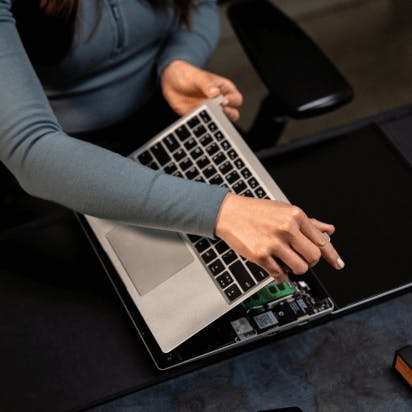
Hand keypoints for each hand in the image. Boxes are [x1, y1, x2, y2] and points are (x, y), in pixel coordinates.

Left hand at [161, 60, 242, 120]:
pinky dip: (203, 125)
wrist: (170, 82)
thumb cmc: (187, 75)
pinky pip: (205, 125)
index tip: (223, 100)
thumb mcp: (197, 77)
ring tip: (208, 115)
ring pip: (221, 122)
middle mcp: (219, 101)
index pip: (236, 99)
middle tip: (218, 110)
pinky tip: (198, 120)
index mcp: (223, 89)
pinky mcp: (200, 117)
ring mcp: (210, 111)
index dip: (232, 101)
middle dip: (228, 114)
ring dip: (216, 121)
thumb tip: (215, 93)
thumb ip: (206, 84)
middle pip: (233, 113)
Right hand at [215, 193, 344, 282]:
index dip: (332, 255)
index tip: (338, 264)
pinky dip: (282, 276)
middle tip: (303, 259)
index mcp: (295, 215)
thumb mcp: (284, 210)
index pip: (321, 240)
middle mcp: (287, 228)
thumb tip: (329, 230)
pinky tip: (277, 268)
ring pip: (301, 268)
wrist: (229, 213)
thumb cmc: (256, 211)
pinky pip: (281, 275)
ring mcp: (274, 243)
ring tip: (287, 261)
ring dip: (296, 268)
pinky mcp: (261, 256)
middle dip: (311, 261)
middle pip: (314, 257)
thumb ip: (309, 223)